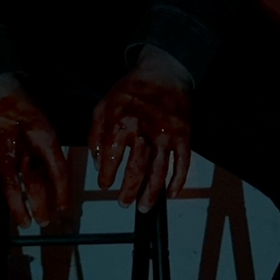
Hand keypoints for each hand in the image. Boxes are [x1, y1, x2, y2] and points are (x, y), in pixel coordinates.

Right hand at [0, 73, 72, 228]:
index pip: (57, 170)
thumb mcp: (43, 118)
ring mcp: (1, 153)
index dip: (62, 192)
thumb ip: (47, 146)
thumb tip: (53, 173)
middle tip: (45, 220)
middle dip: (42, 206)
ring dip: (20, 210)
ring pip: (12, 189)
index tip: (64, 207)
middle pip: (35, 184)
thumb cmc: (19, 101)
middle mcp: (23, 146)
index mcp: (43, 135)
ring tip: (26, 223)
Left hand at [89, 45, 192, 212]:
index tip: (104, 185)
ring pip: (159, 171)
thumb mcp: (103, 105)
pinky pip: (183, 163)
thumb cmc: (131, 91)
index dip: (106, 175)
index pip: (110, 156)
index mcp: (121, 122)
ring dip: (151, 193)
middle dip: (128, 191)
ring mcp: (166, 135)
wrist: (163, 73)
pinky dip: (178, 181)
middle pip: (136, 169)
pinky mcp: (183, 135)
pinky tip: (170, 194)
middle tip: (123, 203)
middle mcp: (143, 130)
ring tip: (143, 206)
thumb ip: (95, 134)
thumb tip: (96, 161)